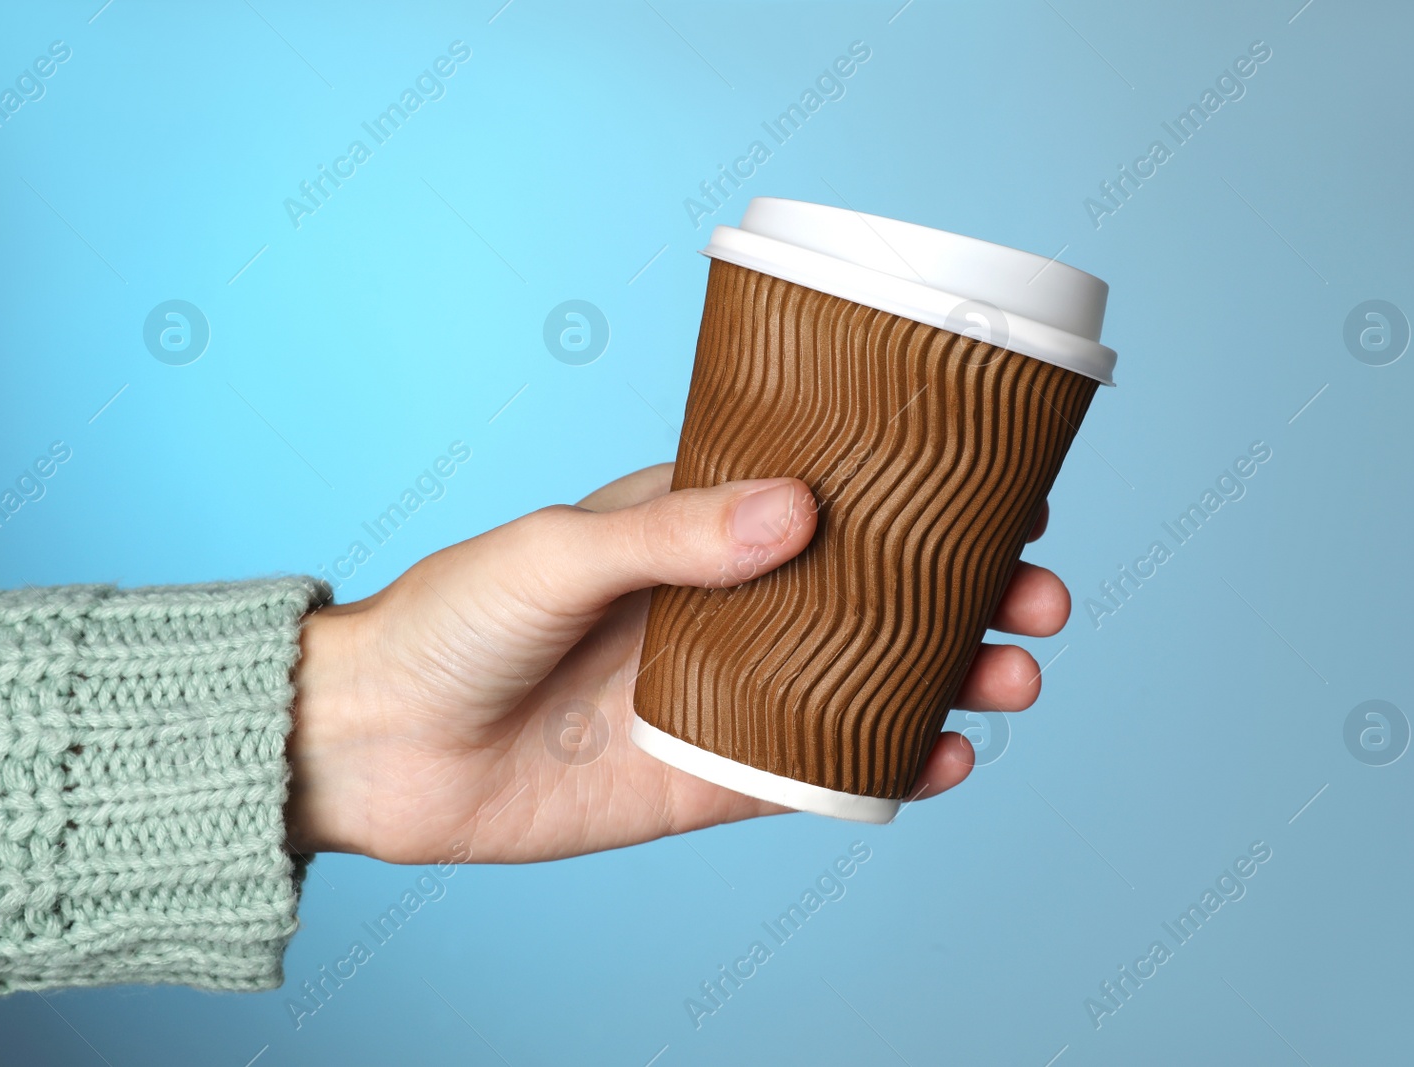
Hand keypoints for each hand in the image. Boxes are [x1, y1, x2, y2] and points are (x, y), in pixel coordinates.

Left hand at [285, 464, 1070, 864]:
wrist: (375, 746)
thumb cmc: (450, 620)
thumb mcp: (556, 551)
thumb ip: (672, 534)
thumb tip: (800, 510)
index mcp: (695, 532)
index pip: (833, 505)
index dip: (920, 500)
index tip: (1005, 492)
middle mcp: (727, 611)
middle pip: (875, 597)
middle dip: (966, 594)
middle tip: (1039, 596)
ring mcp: (726, 697)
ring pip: (866, 684)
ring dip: (949, 678)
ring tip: (1014, 675)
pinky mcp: (709, 779)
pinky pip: (818, 774)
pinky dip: (887, 768)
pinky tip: (945, 757)